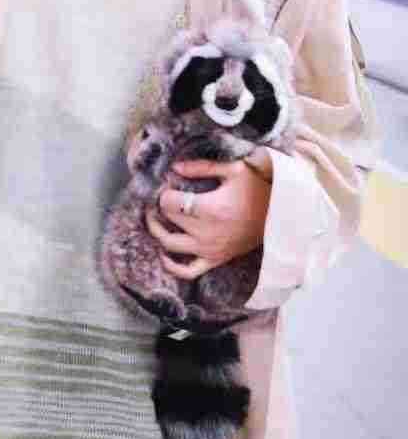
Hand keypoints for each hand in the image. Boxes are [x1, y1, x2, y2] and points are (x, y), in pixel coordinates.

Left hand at [146, 152, 272, 280]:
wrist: (282, 213)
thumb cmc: (259, 187)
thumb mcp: (232, 170)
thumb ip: (200, 168)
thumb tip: (174, 168)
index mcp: (209, 208)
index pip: (170, 202)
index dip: (165, 191)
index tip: (170, 183)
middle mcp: (206, 232)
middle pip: (167, 221)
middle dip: (160, 206)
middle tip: (163, 196)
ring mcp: (210, 249)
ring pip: (170, 245)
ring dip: (157, 231)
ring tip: (155, 218)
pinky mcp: (216, 259)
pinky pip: (188, 270)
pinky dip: (173, 266)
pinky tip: (165, 254)